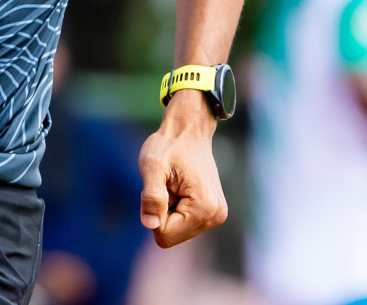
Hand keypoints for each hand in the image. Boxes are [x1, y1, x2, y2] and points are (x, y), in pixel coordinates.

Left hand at [138, 90, 226, 247]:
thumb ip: (152, 196)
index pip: (164, 235)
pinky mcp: (211, 212)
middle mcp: (216, 217)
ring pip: (176, 230)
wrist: (188, 130)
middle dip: (162, 212)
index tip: (162, 186)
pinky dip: (175, 207)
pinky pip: (182, 223)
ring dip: (168, 209)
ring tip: (174, 184)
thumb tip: (150, 225)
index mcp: (204, 209)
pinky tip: (179, 187)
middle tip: (167, 184)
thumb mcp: (152, 166)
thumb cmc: (168, 145)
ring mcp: (216, 216)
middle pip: (171, 235)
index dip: (154, 213)